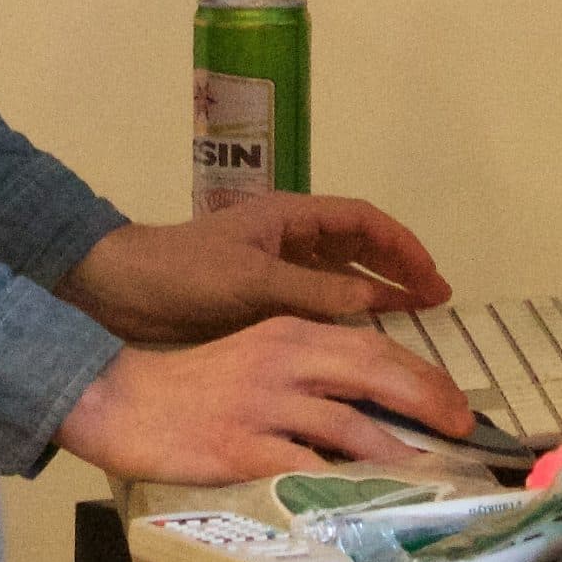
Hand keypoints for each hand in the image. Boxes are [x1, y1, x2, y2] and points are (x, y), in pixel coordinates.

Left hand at [55, 194, 451, 345]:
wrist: (125, 291)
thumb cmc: (186, 273)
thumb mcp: (253, 281)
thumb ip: (314, 291)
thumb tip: (375, 300)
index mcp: (289, 217)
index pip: (362, 220)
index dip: (401, 245)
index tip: (432, 277)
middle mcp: (289, 239)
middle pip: (357, 246)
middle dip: (397, 269)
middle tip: (435, 301)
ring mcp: (276, 270)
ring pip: (339, 277)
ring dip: (375, 294)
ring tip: (410, 322)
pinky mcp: (261, 302)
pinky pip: (317, 304)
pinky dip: (344, 318)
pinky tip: (360, 343)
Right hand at [55, 317, 478, 483]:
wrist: (120, 399)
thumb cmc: (187, 384)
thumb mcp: (252, 358)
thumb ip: (303, 372)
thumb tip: (363, 402)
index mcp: (286, 333)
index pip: (371, 346)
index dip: (419, 373)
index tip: (453, 397)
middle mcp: (282, 360)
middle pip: (372, 373)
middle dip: (426, 400)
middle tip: (463, 428)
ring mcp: (264, 405)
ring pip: (349, 423)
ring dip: (397, 449)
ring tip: (429, 470)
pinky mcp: (243, 448)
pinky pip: (307, 468)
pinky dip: (344, 483)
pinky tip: (369, 497)